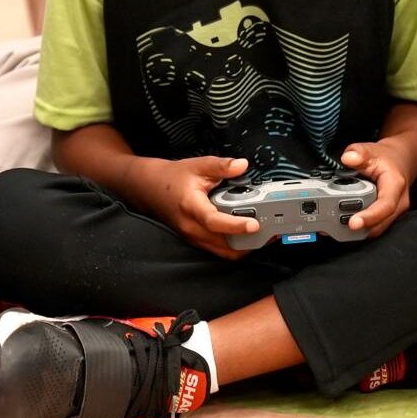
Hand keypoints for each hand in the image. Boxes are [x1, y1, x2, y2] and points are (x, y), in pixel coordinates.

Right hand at [132, 156, 257, 259]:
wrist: (149, 189)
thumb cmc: (172, 178)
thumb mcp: (196, 166)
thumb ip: (220, 166)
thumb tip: (242, 165)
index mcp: (191, 207)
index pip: (214, 222)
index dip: (235, 225)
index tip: (254, 224)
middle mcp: (191, 227)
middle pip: (223, 245)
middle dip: (246, 242)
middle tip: (268, 233)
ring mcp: (192, 237)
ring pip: (221, 252)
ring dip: (241, 247)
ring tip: (261, 236)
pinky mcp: (195, 240)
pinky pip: (217, 250)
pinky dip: (233, 246)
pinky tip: (245, 235)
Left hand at [338, 140, 414, 236]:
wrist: (400, 161)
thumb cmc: (388, 158)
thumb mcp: (373, 150)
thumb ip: (359, 152)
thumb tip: (348, 158)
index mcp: (395, 186)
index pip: (385, 206)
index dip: (369, 217)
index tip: (353, 223)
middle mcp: (398, 204)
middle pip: (379, 224)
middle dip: (357, 228)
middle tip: (333, 226)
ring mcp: (393, 213)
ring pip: (375, 229)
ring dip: (356, 231)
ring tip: (332, 226)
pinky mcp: (386, 218)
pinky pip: (372, 228)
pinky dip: (357, 228)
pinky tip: (341, 224)